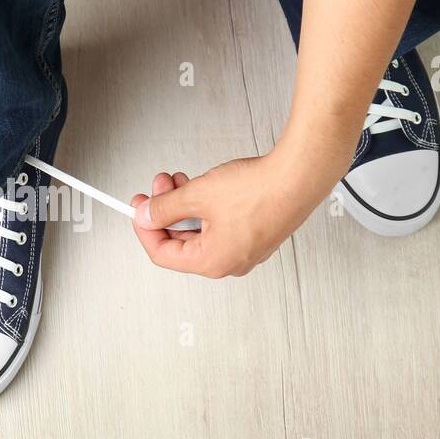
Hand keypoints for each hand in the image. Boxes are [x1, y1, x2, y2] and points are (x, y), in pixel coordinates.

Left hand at [130, 151, 328, 277]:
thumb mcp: (198, 195)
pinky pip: (219, 226)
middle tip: (158, 186)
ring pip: (200, 231)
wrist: (300, 176)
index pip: (162, 253)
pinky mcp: (256, 234)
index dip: (145, 228)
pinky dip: (205, 208)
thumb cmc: (261, 190)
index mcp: (212, 261)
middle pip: (181, 241)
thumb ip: (166, 208)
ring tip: (179, 180)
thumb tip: (148, 216)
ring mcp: (245, 250)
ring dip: (184, 205)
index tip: (139, 209)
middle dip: (166, 210)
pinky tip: (202, 187)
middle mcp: (230, 262)